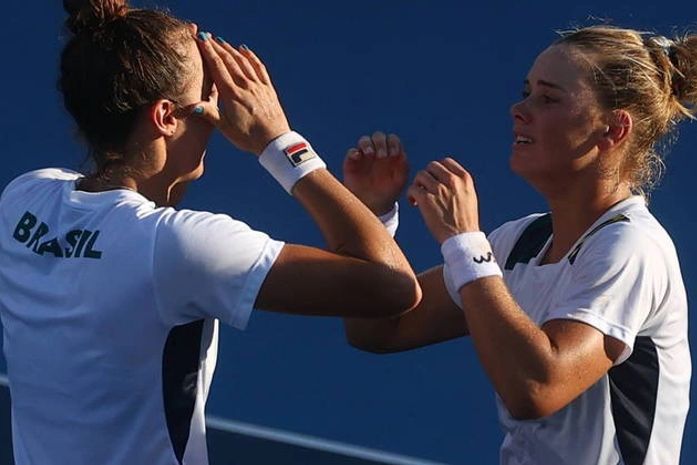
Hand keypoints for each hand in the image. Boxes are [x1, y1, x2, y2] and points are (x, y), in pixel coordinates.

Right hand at [194, 34, 289, 154]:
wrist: (275, 141)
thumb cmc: (248, 138)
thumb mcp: (226, 128)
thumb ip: (209, 114)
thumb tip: (191, 106)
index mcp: (232, 94)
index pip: (217, 67)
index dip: (208, 51)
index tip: (200, 39)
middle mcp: (245, 86)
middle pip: (229, 60)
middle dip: (217, 47)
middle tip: (207, 36)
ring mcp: (258, 86)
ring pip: (243, 61)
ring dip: (231, 50)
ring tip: (222, 42)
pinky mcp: (268, 89)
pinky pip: (259, 68)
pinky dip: (251, 57)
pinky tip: (245, 50)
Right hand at [343, 132, 408, 215]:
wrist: (373, 205)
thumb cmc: (389, 191)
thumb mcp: (400, 181)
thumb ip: (404, 167)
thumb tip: (402, 154)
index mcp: (390, 153)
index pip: (392, 139)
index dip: (394, 143)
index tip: (395, 154)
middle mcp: (377, 151)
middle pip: (378, 136)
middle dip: (381, 143)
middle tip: (382, 156)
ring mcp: (364, 156)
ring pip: (364, 140)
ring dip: (367, 144)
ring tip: (370, 153)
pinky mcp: (352, 162)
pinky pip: (351, 151)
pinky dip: (354, 152)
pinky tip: (358, 157)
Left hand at [407, 158, 479, 242]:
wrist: (462, 238)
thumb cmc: (465, 221)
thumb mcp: (469, 196)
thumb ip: (459, 184)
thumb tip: (444, 176)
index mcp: (464, 178)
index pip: (446, 161)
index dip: (437, 170)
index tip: (435, 180)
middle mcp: (452, 181)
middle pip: (431, 166)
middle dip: (426, 176)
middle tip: (425, 189)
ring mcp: (438, 189)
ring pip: (420, 175)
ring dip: (417, 185)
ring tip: (419, 197)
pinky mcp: (426, 199)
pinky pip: (412, 188)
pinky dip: (410, 194)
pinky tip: (414, 203)